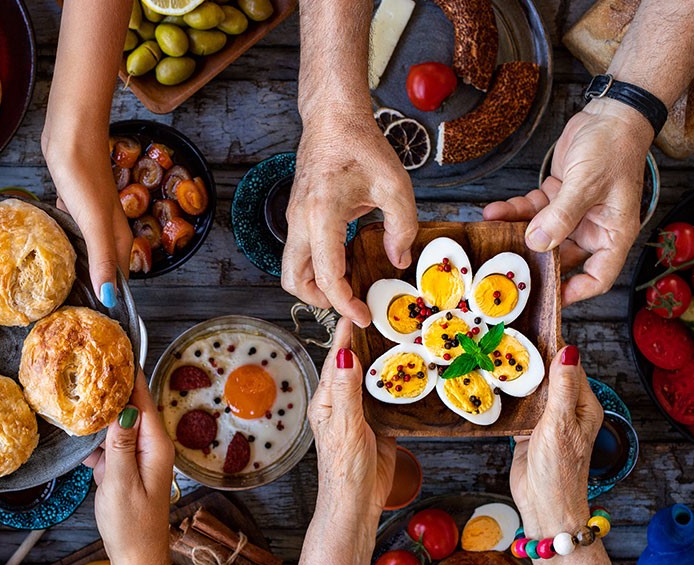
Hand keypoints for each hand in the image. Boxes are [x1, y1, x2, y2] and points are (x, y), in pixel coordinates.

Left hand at [43, 123, 131, 308]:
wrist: (71, 132)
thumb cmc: (84, 174)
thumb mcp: (93, 223)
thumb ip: (102, 260)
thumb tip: (110, 299)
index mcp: (117, 238)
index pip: (119, 280)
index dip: (110, 301)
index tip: (96, 323)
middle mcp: (107, 230)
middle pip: (104, 268)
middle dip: (93, 289)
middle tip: (72, 313)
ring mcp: (90, 217)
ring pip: (86, 251)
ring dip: (77, 268)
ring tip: (57, 290)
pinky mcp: (72, 204)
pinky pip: (70, 234)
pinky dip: (62, 246)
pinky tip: (48, 252)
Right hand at [86, 372, 174, 564]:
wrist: (136, 559)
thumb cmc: (131, 525)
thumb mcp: (120, 481)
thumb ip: (120, 443)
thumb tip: (124, 406)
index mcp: (156, 444)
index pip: (142, 397)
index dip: (129, 372)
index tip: (113, 346)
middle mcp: (151, 445)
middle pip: (130, 406)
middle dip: (108, 388)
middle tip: (83, 365)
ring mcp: (139, 456)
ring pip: (118, 424)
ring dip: (98, 416)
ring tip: (73, 396)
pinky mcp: (127, 468)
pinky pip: (112, 444)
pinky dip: (96, 441)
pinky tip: (77, 441)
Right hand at [283, 106, 417, 326]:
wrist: (332, 120)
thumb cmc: (361, 146)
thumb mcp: (395, 186)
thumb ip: (402, 228)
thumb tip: (397, 261)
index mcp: (322, 216)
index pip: (326, 276)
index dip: (345, 304)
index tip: (363, 315)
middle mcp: (299, 221)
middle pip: (293, 281)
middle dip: (319, 301)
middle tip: (349, 303)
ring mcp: (293, 219)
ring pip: (291, 270)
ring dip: (315, 285)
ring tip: (347, 285)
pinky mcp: (296, 216)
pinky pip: (299, 253)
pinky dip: (315, 267)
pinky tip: (344, 260)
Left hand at [308, 317, 395, 524]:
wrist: (358, 503)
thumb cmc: (343, 469)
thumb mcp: (344, 425)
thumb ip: (346, 390)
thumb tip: (343, 356)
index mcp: (327, 400)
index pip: (336, 360)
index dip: (344, 335)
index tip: (353, 310)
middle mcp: (343, 402)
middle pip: (356, 365)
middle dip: (367, 342)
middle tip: (383, 316)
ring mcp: (362, 413)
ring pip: (375, 380)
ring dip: (387, 361)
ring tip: (402, 337)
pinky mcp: (381, 425)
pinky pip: (391, 399)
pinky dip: (401, 386)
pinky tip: (414, 374)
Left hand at [483, 98, 653, 305]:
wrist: (610, 114)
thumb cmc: (614, 147)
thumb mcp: (587, 184)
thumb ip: (561, 216)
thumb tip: (538, 243)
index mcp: (613, 233)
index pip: (598, 277)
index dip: (575, 292)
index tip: (549, 300)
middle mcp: (594, 228)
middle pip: (561, 258)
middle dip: (533, 261)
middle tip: (505, 268)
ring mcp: (574, 214)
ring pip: (541, 234)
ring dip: (516, 233)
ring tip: (491, 232)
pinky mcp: (557, 197)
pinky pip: (532, 211)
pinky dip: (514, 212)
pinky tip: (494, 212)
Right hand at [510, 346, 601, 536]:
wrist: (544, 505)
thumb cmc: (560, 469)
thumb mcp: (561, 423)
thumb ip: (563, 387)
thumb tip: (569, 350)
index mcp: (584, 405)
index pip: (569, 366)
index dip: (553, 346)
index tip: (533, 327)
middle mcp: (567, 410)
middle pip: (548, 376)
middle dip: (529, 360)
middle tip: (505, 340)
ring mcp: (546, 421)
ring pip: (530, 391)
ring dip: (515, 379)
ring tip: (494, 358)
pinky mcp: (526, 431)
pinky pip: (516, 408)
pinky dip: (505, 398)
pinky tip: (490, 386)